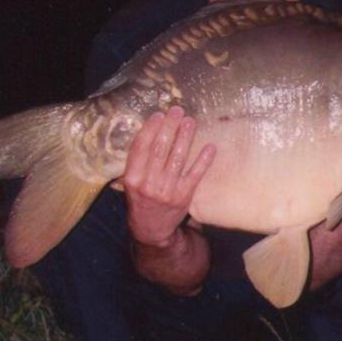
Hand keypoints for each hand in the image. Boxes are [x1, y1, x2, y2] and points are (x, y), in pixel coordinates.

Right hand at [123, 105, 215, 247]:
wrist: (151, 229)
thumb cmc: (141, 198)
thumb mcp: (131, 182)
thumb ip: (138, 161)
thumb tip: (151, 129)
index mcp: (132, 178)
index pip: (141, 147)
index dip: (150, 129)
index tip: (159, 114)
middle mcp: (148, 184)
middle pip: (160, 149)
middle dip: (169, 127)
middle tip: (177, 111)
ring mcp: (167, 190)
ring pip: (177, 158)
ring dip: (185, 137)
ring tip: (190, 121)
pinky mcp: (184, 196)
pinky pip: (195, 174)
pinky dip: (203, 160)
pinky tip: (210, 147)